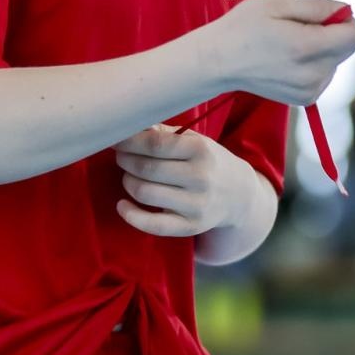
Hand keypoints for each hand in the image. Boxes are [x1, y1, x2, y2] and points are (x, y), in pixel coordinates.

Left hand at [112, 125, 251, 237]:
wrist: (239, 194)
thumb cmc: (208, 161)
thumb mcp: (194, 140)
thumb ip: (163, 134)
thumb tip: (130, 128)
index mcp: (201, 150)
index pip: (155, 144)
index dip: (129, 143)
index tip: (115, 140)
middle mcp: (201, 177)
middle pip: (147, 169)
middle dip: (125, 161)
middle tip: (120, 157)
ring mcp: (196, 204)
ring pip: (146, 193)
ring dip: (128, 182)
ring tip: (129, 176)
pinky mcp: (190, 226)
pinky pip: (153, 225)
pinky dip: (131, 215)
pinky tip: (122, 205)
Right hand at [200, 0, 354, 104]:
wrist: (219, 62)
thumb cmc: (245, 26)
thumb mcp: (278, 3)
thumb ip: (318, 6)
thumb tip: (346, 11)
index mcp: (307, 48)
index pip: (354, 36)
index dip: (345, 20)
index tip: (325, 14)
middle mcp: (313, 74)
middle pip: (346, 48)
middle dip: (332, 33)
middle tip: (299, 27)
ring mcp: (310, 90)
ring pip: (335, 61)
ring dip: (322, 49)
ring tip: (289, 43)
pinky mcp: (306, 99)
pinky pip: (324, 74)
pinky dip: (313, 63)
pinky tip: (288, 58)